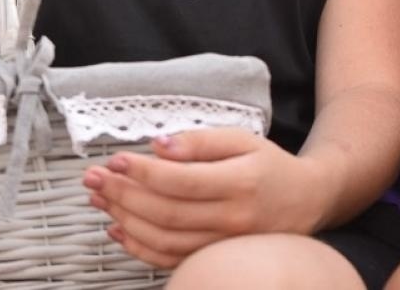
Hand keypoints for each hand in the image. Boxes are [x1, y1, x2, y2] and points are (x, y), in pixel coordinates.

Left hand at [81, 129, 327, 268]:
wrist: (307, 201)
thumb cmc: (269, 165)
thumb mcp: (242, 139)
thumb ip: (200, 142)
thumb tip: (158, 146)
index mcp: (240, 183)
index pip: (181, 181)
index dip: (143, 172)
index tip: (114, 160)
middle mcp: (233, 220)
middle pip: (167, 213)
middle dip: (122, 194)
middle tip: (92, 179)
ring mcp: (225, 246)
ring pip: (165, 241)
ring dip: (124, 220)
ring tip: (98, 199)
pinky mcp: (217, 261)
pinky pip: (172, 261)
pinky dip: (139, 248)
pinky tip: (117, 229)